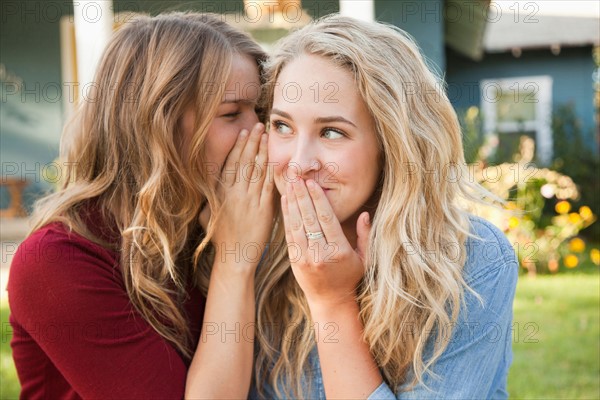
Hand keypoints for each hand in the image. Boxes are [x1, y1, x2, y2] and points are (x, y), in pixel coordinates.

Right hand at [206, 123, 274, 270]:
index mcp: (221, 192)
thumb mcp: (207, 214)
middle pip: (245, 161)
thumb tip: (208, 184)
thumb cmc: (220, 237)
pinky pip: (268, 185)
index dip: (238, 147)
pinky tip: (276, 158)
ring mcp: (250, 200)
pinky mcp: (263, 209)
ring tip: (267, 136)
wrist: (235, 255)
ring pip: (257, 169)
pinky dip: (272, 170)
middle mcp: (235, 193)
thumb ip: (210, 197)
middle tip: (259, 126)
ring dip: (263, 150)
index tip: (244, 133)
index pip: (231, 163)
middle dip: (252, 141)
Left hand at [281, 178, 370, 308]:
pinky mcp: (295, 261)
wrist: (330, 301)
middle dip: (302, 195)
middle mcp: (321, 253)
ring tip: (290, 184)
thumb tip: (364, 214)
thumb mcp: (364, 258)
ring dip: (292, 202)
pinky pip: (290, 234)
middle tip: (297, 177)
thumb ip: (364, 235)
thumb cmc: (349, 277)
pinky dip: (287, 217)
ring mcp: (306, 258)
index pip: (326, 219)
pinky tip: (285, 202)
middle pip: (310, 218)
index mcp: (339, 250)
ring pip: (297, 224)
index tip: (312, 183)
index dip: (318, 199)